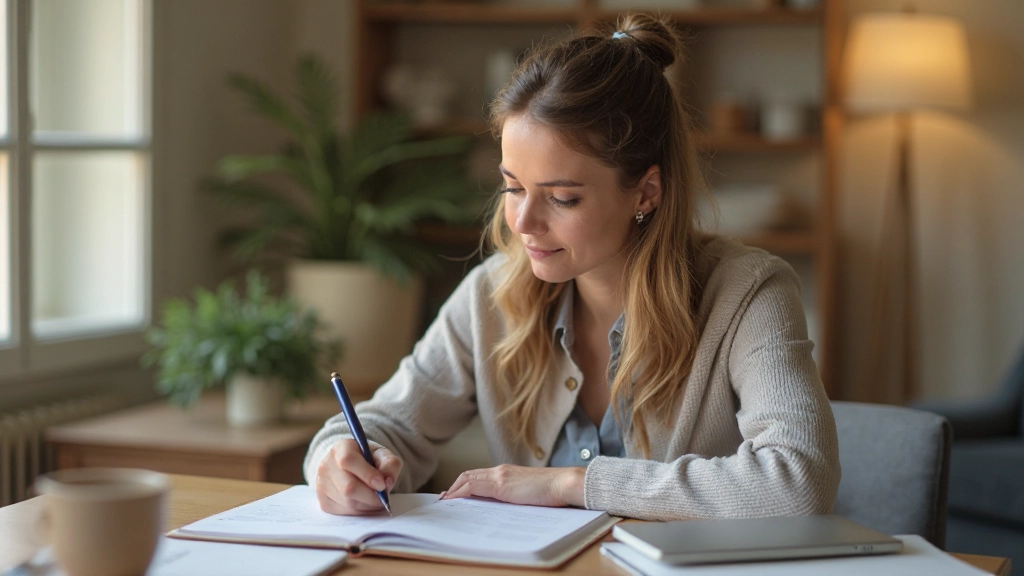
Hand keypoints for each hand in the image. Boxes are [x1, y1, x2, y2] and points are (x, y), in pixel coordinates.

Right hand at [315, 439, 402, 515]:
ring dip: (367, 505)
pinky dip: (359, 511)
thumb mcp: (383, 455)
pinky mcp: (323, 501)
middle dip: (371, 496)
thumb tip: (387, 482)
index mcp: (341, 448)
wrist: (351, 467)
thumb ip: (390, 464)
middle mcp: (327, 465)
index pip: (348, 460)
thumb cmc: (369, 460)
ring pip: (348, 502)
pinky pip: (344, 512)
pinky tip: (364, 503)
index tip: (382, 485)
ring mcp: (322, 484)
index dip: (367, 474)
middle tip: (384, 498)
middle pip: (348, 487)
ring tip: (375, 499)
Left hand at [441, 465, 585, 507]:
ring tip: (445, 501)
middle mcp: (500, 470)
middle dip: (454, 486)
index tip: (454, 493)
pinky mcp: (501, 484)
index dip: (463, 483)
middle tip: (445, 498)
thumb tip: (502, 505)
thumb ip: (513, 494)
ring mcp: (500, 476)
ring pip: (467, 478)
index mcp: (507, 471)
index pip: (478, 474)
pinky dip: (459, 492)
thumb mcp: (528, 491)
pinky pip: (473, 486)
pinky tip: (454, 500)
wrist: (564, 483)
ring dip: (453, 490)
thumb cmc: (552, 490)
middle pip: (468, 474)